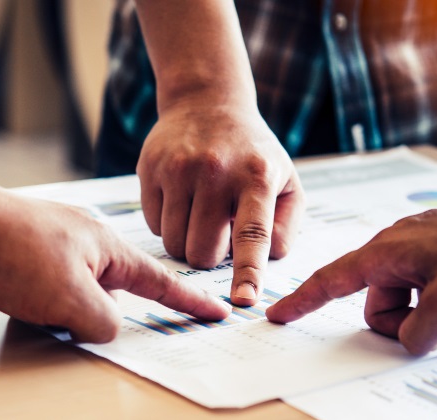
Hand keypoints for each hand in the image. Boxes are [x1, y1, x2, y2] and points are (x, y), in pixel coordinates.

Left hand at [0, 170, 230, 342]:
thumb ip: (102, 322)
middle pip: (117, 288)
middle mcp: (87, 241)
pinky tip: (29, 308)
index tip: (215, 310)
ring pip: (80, 289)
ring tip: (50, 319)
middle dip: (112, 313)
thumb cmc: (10, 251)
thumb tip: (105, 327)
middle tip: (107, 331)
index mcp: (108, 247)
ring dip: (71, 310)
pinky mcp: (26, 251)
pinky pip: (51, 284)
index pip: (161, 280)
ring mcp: (56, 244)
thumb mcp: (69, 300)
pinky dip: (48, 302)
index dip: (190, 301)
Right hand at [137, 104, 304, 306]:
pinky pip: (154, 226)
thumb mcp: (285, 181)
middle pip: (203, 252)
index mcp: (257, 177)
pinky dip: (169, 224)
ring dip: (188, 243)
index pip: (253, 235)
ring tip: (201, 215)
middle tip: (219, 232)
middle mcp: (216, 171)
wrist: (207, 102)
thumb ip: (285, 225)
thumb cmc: (252, 153)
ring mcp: (179, 169)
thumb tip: (267, 259)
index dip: (248, 272)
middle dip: (211, 256)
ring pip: (175, 245)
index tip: (245, 301)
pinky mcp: (150, 169)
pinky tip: (181, 200)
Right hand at [266, 194, 436, 354]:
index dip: (302, 301)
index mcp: (386, 252)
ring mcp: (418, 247)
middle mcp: (395, 246)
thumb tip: (406, 342)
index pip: (331, 280)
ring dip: (422, 312)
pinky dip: (436, 300)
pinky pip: (421, 286)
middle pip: (375, 300)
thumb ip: (418, 331)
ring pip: (401, 297)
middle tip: (436, 320)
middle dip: (397, 321)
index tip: (278, 313)